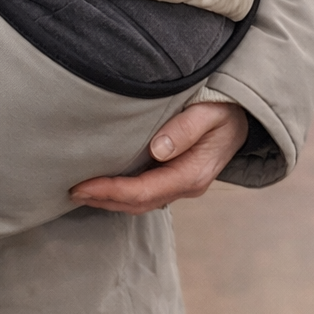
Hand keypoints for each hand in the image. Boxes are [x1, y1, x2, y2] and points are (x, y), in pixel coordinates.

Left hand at [70, 101, 248, 214]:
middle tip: (70, 192)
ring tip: (80, 192)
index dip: (111, 191)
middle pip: (138, 203)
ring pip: (140, 201)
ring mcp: (180, 183)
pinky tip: (103, 184)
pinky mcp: (175, 176)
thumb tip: (158, 149)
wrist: (243, 116)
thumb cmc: (224, 110)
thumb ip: (186, 129)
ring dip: (110, 199)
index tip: (83, 186)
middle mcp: (185, 184)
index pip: (144, 191)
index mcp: (191, 174)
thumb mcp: (210, 113)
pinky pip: (145, 192)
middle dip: (104, 200)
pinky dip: (121, 192)